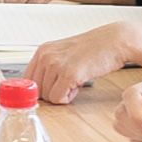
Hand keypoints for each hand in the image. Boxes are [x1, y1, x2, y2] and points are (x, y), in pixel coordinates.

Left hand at [27, 17, 141, 105]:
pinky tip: (79, 84)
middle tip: (69, 81)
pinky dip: (69, 97)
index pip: (27, 80)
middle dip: (53, 92)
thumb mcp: (63, 54)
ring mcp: (56, 65)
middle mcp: (46, 56)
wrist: (114, 42)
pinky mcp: (69, 74)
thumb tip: (36, 91)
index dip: (41, 88)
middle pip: (37, 91)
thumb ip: (48, 68)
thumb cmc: (93, 50)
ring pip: (48, 97)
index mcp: (42, 51)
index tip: (52, 88)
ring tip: (76, 79)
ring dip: (63, 94)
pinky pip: (59, 99)